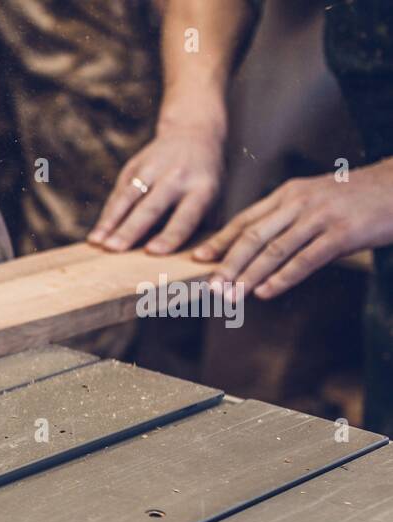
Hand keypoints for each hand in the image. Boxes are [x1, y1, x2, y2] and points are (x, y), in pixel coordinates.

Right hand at [89, 121, 224, 253]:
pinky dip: (107, 217)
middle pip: (151, 207)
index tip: (153, 252)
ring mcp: (152, 169)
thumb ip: (203, 225)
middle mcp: (176, 176)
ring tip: (97, 243)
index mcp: (203, 188)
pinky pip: (118, 195)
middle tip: (115, 249)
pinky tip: (97, 236)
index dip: (170, 234)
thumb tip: (192, 261)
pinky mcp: (133, 167)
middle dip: (131, 229)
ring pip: (128, 198)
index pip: (186, 215)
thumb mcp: (215, 196)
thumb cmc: (205, 178)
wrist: (193, 132)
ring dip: (111, 222)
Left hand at [194, 159, 392, 299]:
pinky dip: (283, 278)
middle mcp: (299, 203)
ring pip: (274, 250)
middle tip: (210, 286)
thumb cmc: (355, 198)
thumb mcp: (314, 199)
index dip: (220, 241)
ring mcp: (320, 217)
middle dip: (228, 264)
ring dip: (249, 276)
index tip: (198, 259)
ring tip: (231, 296)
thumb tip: (254, 247)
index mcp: (288, 194)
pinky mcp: (342, 233)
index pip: (245, 220)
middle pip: (253, 237)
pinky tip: (266, 292)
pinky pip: (305, 259)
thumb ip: (285, 218)